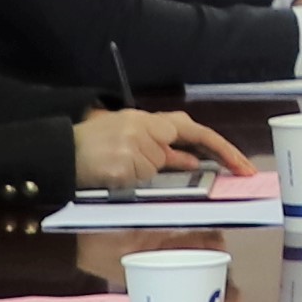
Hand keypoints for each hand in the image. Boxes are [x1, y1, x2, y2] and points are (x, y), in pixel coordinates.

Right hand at [72, 104, 251, 186]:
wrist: (59, 151)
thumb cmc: (95, 146)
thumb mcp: (129, 138)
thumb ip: (162, 149)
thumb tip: (190, 161)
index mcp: (146, 119)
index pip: (193, 129)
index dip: (221, 147)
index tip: (241, 165)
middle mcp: (143, 128)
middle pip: (170, 155)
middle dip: (170, 164)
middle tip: (189, 172)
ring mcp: (134, 146)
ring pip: (153, 171)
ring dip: (138, 174)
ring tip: (112, 166)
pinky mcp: (124, 165)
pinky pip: (137, 181)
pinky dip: (125, 182)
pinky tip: (108, 173)